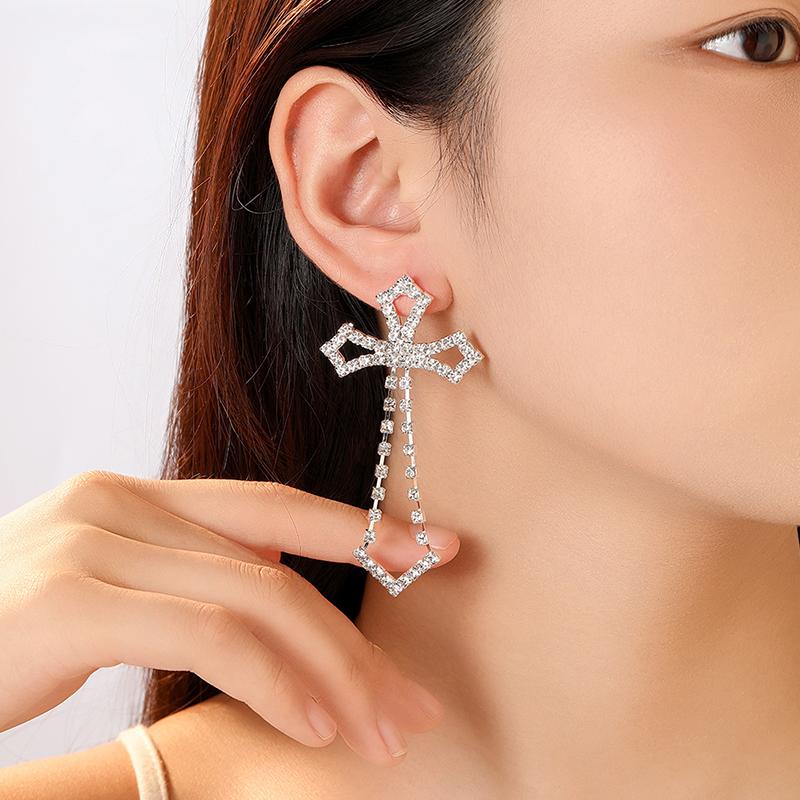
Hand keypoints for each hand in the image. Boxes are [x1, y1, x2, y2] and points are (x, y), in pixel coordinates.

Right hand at [0, 470, 459, 764]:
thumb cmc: (2, 643)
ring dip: (330, 668)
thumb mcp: (108, 601)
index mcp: (132, 499)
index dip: (358, 527)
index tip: (433, 550)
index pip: (271, 507)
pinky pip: (209, 633)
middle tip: (415, 696)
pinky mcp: (68, 595)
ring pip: (256, 596)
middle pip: (276, 562)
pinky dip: (274, 681)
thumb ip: (184, 581)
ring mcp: (91, 539)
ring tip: (380, 730)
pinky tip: (315, 727)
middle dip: (356, 631)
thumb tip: (276, 586)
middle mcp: (116, 502)